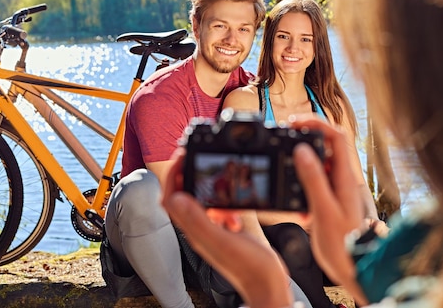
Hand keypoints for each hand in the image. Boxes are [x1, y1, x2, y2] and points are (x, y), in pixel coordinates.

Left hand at [162, 149, 292, 307]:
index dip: (173, 175)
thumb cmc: (250, 268)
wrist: (270, 286)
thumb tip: (176, 198)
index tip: (183, 156)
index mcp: (196, 231)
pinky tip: (238, 202)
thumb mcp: (223, 240)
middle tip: (196, 156)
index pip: (172, 199)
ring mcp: (215, 232)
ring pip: (202, 201)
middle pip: (184, 196)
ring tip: (220, 175)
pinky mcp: (229, 233)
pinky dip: (226, 200)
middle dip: (187, 174)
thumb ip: (199, 220)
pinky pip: (221, 210)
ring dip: (208, 186)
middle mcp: (201, 230)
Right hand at [289, 116, 368, 304]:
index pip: (335, 136)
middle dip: (304, 139)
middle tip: (284, 138)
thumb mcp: (323, 210)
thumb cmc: (343, 244)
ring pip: (319, 164)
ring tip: (286, 171)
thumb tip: (302, 150)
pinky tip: (297, 205)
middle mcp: (343, 179)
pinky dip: (303, 185)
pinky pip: (315, 183)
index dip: (315, 123)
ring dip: (302, 164)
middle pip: (326, 145)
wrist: (353, 268)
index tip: (294, 122)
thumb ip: (313, 179)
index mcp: (345, 177)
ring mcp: (337, 189)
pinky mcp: (330, 200)